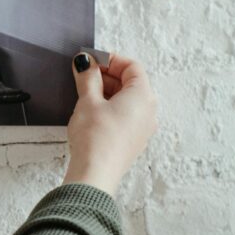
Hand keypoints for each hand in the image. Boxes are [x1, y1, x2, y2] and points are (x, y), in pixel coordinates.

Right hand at [63, 53, 157, 196]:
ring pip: (128, 100)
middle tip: (85, 74)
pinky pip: (127, 115)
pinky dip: (112, 107)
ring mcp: (143, 128)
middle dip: (108, 75)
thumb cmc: (95, 137)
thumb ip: (88, 77)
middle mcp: (149, 111)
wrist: (95, 174)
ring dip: (108, 91)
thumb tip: (85, 62)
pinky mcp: (134, 141)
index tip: (92, 61)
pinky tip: (93, 111)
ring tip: (85, 93)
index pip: (132, 66)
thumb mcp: (88, 100)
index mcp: (143, 96)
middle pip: (132, 82)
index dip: (111, 60)